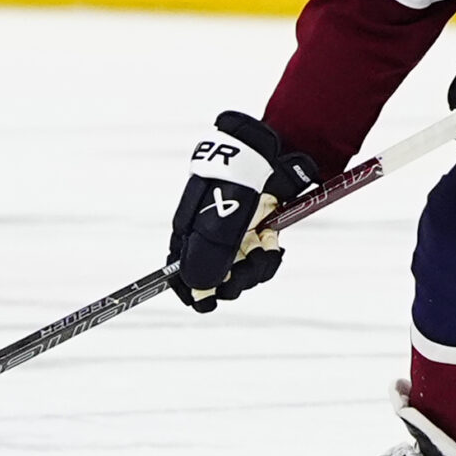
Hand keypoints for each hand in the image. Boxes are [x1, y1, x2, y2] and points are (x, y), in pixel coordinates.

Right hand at [167, 111, 322, 312]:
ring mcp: (235, 236)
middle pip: (217, 279)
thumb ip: (208, 256)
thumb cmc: (234, 182)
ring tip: (264, 243)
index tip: (207, 302)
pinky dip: (269, 254)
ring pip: (243, 272)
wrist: (267, 153)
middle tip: (247, 264)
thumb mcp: (219, 220)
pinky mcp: (258, 232)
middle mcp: (210, 238)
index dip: (193, 291)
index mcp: (189, 233)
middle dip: (235, 279)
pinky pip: (262, 259)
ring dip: (257, 265)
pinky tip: (272, 239)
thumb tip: (200, 289)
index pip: (182, 273)